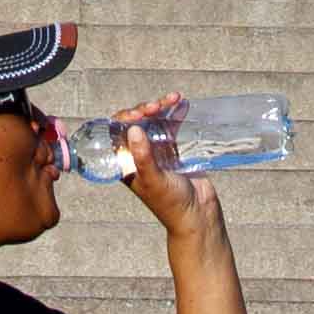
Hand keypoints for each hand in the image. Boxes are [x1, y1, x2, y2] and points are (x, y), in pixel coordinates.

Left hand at [117, 100, 217, 238]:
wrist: (197, 215)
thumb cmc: (171, 204)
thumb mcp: (154, 180)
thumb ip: (143, 157)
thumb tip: (134, 129)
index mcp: (125, 164)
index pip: (116, 134)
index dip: (124, 119)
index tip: (138, 114)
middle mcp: (138, 155)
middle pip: (135, 123)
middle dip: (144, 110)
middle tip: (155, 107)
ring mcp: (156, 151)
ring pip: (153, 121)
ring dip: (160, 107)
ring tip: (172, 99)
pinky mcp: (174, 150)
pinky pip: (170, 126)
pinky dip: (174, 113)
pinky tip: (181, 103)